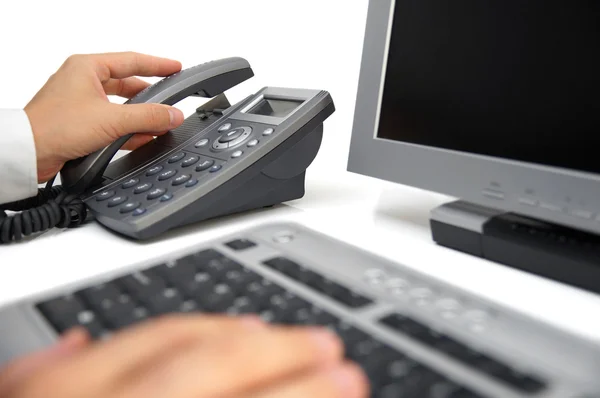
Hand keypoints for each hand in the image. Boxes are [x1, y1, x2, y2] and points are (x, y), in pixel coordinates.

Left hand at [0, 315, 368, 397]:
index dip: (300, 396)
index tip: (349, 385)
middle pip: (200, 368)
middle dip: (281, 357)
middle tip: (330, 349)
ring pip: (158, 341)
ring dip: (229, 333)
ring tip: (278, 333)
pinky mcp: (24, 393)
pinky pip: (111, 342)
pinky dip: (164, 333)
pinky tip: (205, 331)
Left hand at [24, 51, 185, 182]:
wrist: (29, 153)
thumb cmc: (56, 127)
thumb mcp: (112, 119)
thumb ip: (148, 116)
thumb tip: (173, 114)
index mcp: (87, 67)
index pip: (132, 60)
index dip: (157, 65)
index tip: (175, 68)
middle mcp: (82, 81)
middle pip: (126, 84)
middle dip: (150, 96)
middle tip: (169, 100)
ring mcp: (80, 102)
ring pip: (119, 105)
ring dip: (139, 116)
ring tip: (160, 123)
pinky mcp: (79, 123)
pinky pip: (111, 121)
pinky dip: (127, 129)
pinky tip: (143, 137)